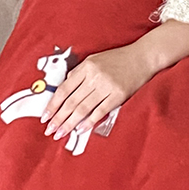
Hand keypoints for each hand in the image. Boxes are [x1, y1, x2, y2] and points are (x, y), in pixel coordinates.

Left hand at [40, 20, 188, 140]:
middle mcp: (95, 76)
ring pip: (83, 108)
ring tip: (60, 133)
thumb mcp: (96, 59)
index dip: (53, 104)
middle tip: (49, 130)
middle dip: (58, 117)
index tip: (45, 116)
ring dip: (70, 122)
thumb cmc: (118, 58)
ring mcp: (107, 86)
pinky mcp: (119, 95)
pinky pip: (100, 111)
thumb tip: (64, 88)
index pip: (64, 88)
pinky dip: (89, 121)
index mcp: (87, 66)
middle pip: (71, 100)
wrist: (143, 56)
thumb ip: (80, 72)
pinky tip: (80, 129)